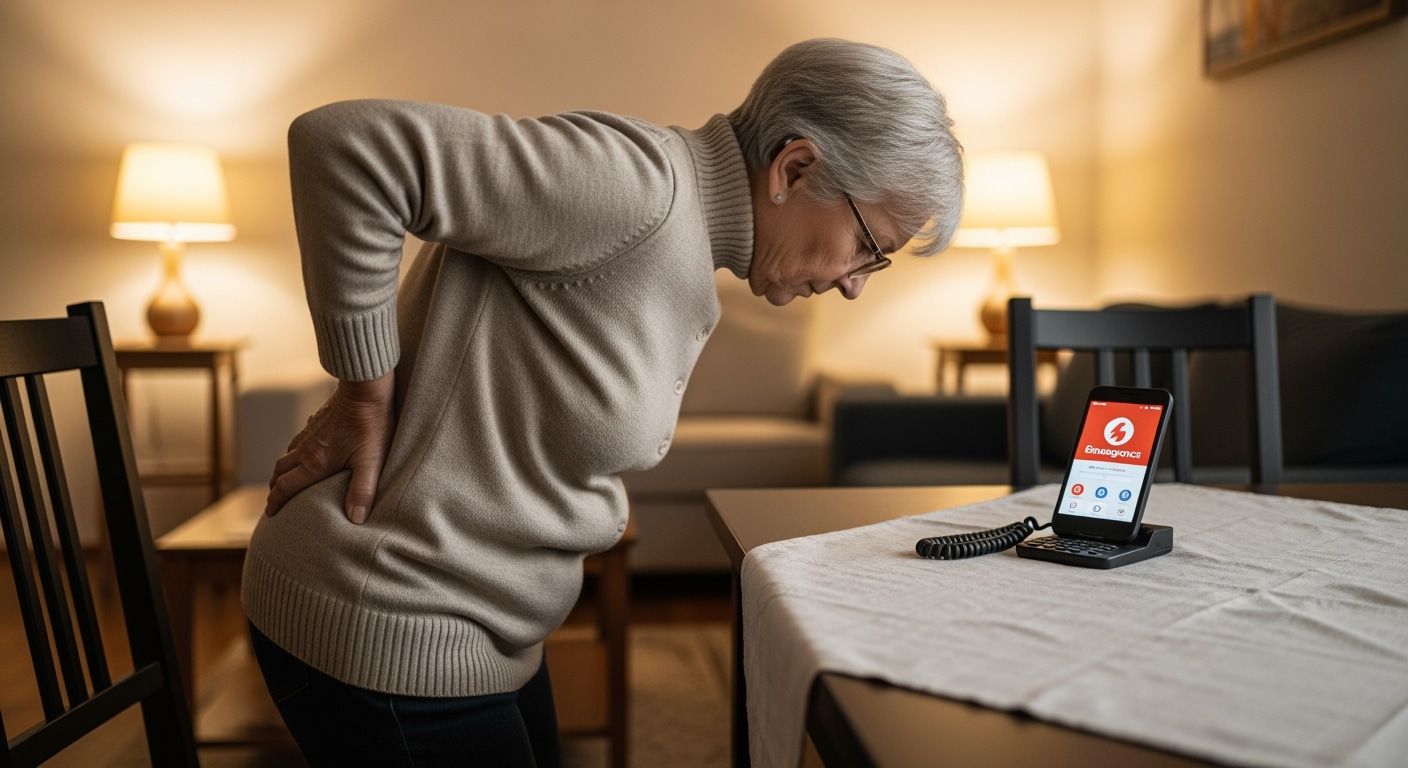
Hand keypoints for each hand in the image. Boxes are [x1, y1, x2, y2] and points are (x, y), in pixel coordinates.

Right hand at [266, 371, 395, 523]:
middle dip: (274, 489)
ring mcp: (310, 432)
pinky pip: (298, 441)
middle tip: (274, 501)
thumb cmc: (372, 423)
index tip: (270, 514)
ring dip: (282, 471)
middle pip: (280, 471)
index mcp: (316, 461)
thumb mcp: (372, 460)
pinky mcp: (317, 420)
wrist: (366, 387)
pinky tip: (305, 454)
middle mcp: (307, 448)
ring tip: (286, 481)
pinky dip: (294, 453)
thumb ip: (363, 490)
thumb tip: (355, 519)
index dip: (276, 502)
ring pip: (287, 455)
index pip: (286, 486)